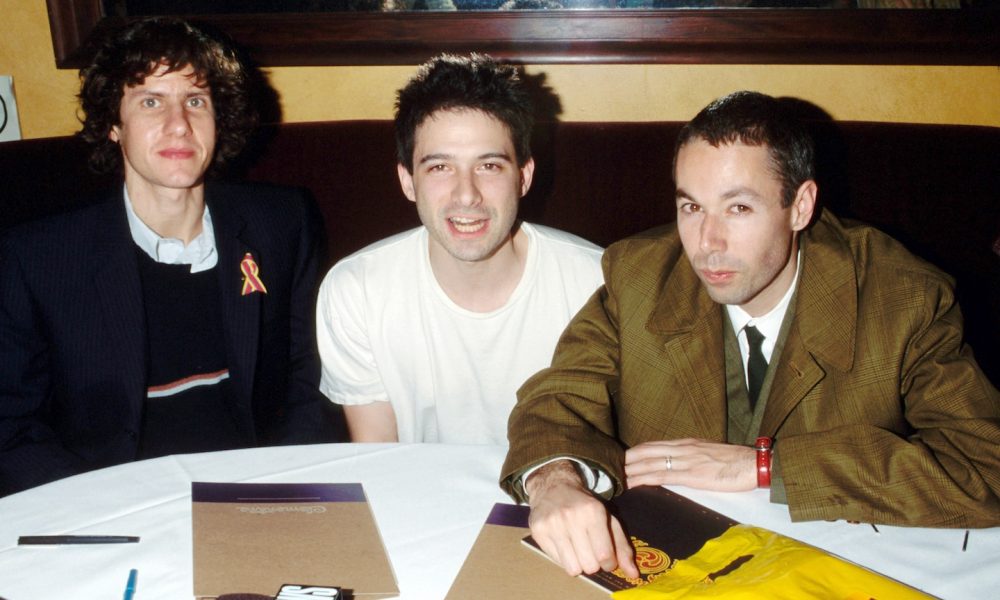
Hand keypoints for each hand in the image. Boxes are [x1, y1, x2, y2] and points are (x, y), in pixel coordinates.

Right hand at [525, 460, 637, 578]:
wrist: (553, 487)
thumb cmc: (585, 506)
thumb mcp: (608, 520)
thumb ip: (622, 548)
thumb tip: (633, 573)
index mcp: (593, 512)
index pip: (605, 555)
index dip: (609, 563)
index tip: (607, 558)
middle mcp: (572, 517)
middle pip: (589, 565)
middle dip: (594, 564)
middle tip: (591, 551)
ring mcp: (552, 524)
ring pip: (572, 568)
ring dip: (579, 563)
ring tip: (578, 549)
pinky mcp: (538, 531)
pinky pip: (557, 562)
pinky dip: (564, 558)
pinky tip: (564, 544)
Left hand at [624, 438, 755, 491]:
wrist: (754, 463)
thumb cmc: (735, 462)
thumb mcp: (708, 454)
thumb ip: (690, 457)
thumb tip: (676, 465)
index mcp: (685, 443)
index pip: (651, 446)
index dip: (632, 453)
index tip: (617, 460)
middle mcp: (682, 448)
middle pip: (644, 451)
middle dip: (624, 460)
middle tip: (605, 469)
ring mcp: (685, 459)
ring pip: (648, 462)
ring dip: (628, 470)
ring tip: (611, 478)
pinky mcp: (692, 474)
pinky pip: (661, 474)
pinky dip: (643, 479)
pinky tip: (632, 484)